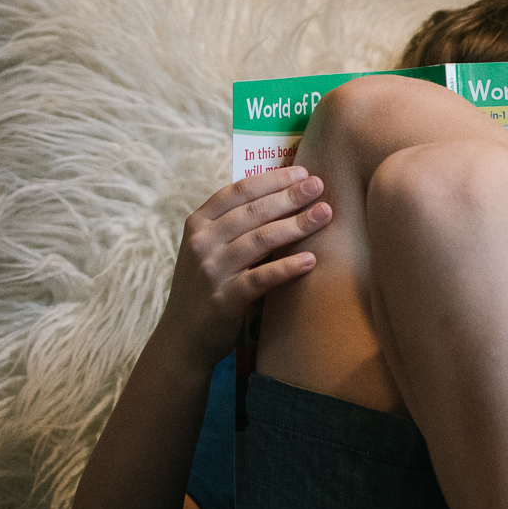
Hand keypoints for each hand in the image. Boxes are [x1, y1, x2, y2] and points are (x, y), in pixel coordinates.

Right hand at [162, 167, 331, 366]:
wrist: (183, 336)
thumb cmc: (209, 284)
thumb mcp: (212, 248)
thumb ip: (237, 224)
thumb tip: (286, 193)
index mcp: (198, 224)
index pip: (237, 192)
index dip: (271, 179)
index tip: (302, 171)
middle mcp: (201, 243)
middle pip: (251, 212)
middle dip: (289, 196)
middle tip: (320, 186)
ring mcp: (210, 272)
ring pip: (258, 241)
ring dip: (295, 226)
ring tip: (325, 215)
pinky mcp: (223, 300)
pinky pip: (259, 279)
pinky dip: (286, 268)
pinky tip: (311, 260)